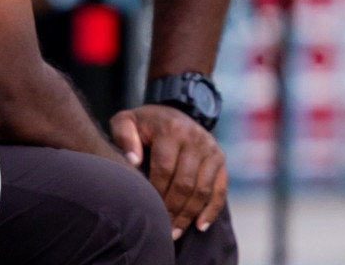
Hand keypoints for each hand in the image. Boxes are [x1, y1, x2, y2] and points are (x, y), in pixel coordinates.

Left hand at [111, 104, 227, 239]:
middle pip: (185, 182)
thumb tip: (132, 161)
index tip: (147, 208)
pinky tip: (200, 226)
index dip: (156, 191)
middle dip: (173, 208)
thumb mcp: (126, 121)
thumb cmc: (144, 123)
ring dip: (189, 214)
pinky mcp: (220, 160)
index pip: (164, 167)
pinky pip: (220, 189)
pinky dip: (211, 210)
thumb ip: (124, 137)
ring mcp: (211, 150)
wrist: (171, 112)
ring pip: (203, 189)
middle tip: (161, 227)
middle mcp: (195, 139)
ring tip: (175, 232)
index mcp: (171, 130)